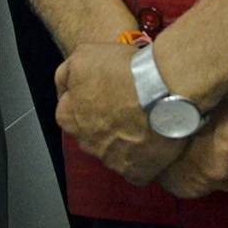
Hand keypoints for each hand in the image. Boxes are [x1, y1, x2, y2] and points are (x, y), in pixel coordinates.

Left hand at [55, 44, 182, 185]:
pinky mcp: (135, 173)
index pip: (69, 110)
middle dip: (103, 120)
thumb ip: (66, 73)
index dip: (86, 96)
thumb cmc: (123, 72)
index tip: (102, 89)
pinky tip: (152, 137)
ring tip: (143, 117)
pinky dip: (141, 156)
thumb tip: (65, 86)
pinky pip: (135, 166)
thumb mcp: (83, 54)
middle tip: (124, 102)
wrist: (163, 92)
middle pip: (91, 131)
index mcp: (69, 117)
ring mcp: (111, 161)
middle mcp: (86, 143)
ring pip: (113, 149)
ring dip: (123, 137)